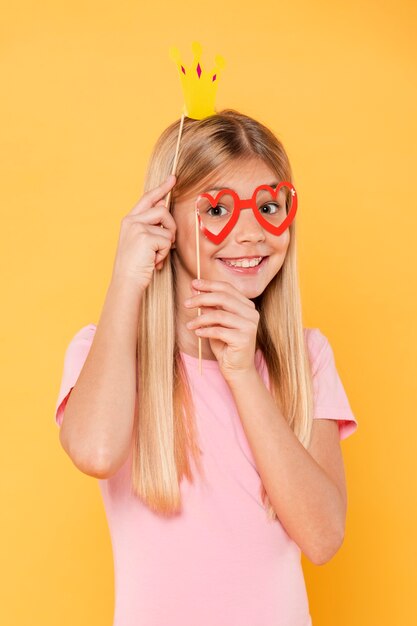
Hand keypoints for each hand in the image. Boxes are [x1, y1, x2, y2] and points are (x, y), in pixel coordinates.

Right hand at [111, 174, 176, 290]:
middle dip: (171, 228)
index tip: (173, 178)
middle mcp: (131, 220)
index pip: (148, 199)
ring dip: (167, 244)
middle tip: (167, 245)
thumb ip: (151, 226)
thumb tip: (164, 210)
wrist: (126, 281)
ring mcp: (137, 227)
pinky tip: (153, 262)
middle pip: (163, 211)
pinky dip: (164, 254)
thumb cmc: (135, 266)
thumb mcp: (141, 242)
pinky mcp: (145, 237)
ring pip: (168, 227)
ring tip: (156, 256)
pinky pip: (167, 241)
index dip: (161, 188)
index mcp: (129, 220)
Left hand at [184, 278, 259, 379]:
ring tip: (189, 325)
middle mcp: (251, 313)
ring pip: (219, 314)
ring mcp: (249, 325)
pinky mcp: (244, 338)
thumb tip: (194, 288)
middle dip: (201, 298)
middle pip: (223, 298)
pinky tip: (197, 333)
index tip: (193, 283)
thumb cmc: (225, 344)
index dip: (209, 284)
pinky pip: (219, 330)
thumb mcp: (214, 322)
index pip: (227, 288)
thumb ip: (208, 305)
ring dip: (200, 319)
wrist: (236, 369)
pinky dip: (205, 331)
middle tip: (186, 304)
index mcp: (246, 306)